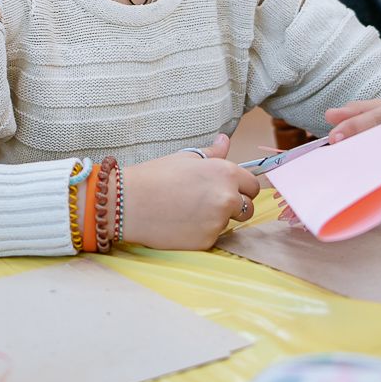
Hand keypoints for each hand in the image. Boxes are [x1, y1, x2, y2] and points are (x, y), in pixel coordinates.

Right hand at [119, 133, 259, 250]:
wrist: (128, 203)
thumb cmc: (155, 176)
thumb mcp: (185, 158)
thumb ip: (212, 154)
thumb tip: (225, 140)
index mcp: (226, 173)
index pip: (252, 185)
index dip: (241, 187)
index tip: (228, 189)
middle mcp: (227, 198)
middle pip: (248, 207)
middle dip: (235, 206)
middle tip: (208, 202)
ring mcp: (218, 222)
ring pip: (229, 223)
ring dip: (218, 219)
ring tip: (190, 211)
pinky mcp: (206, 241)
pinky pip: (212, 237)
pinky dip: (201, 233)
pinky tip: (181, 223)